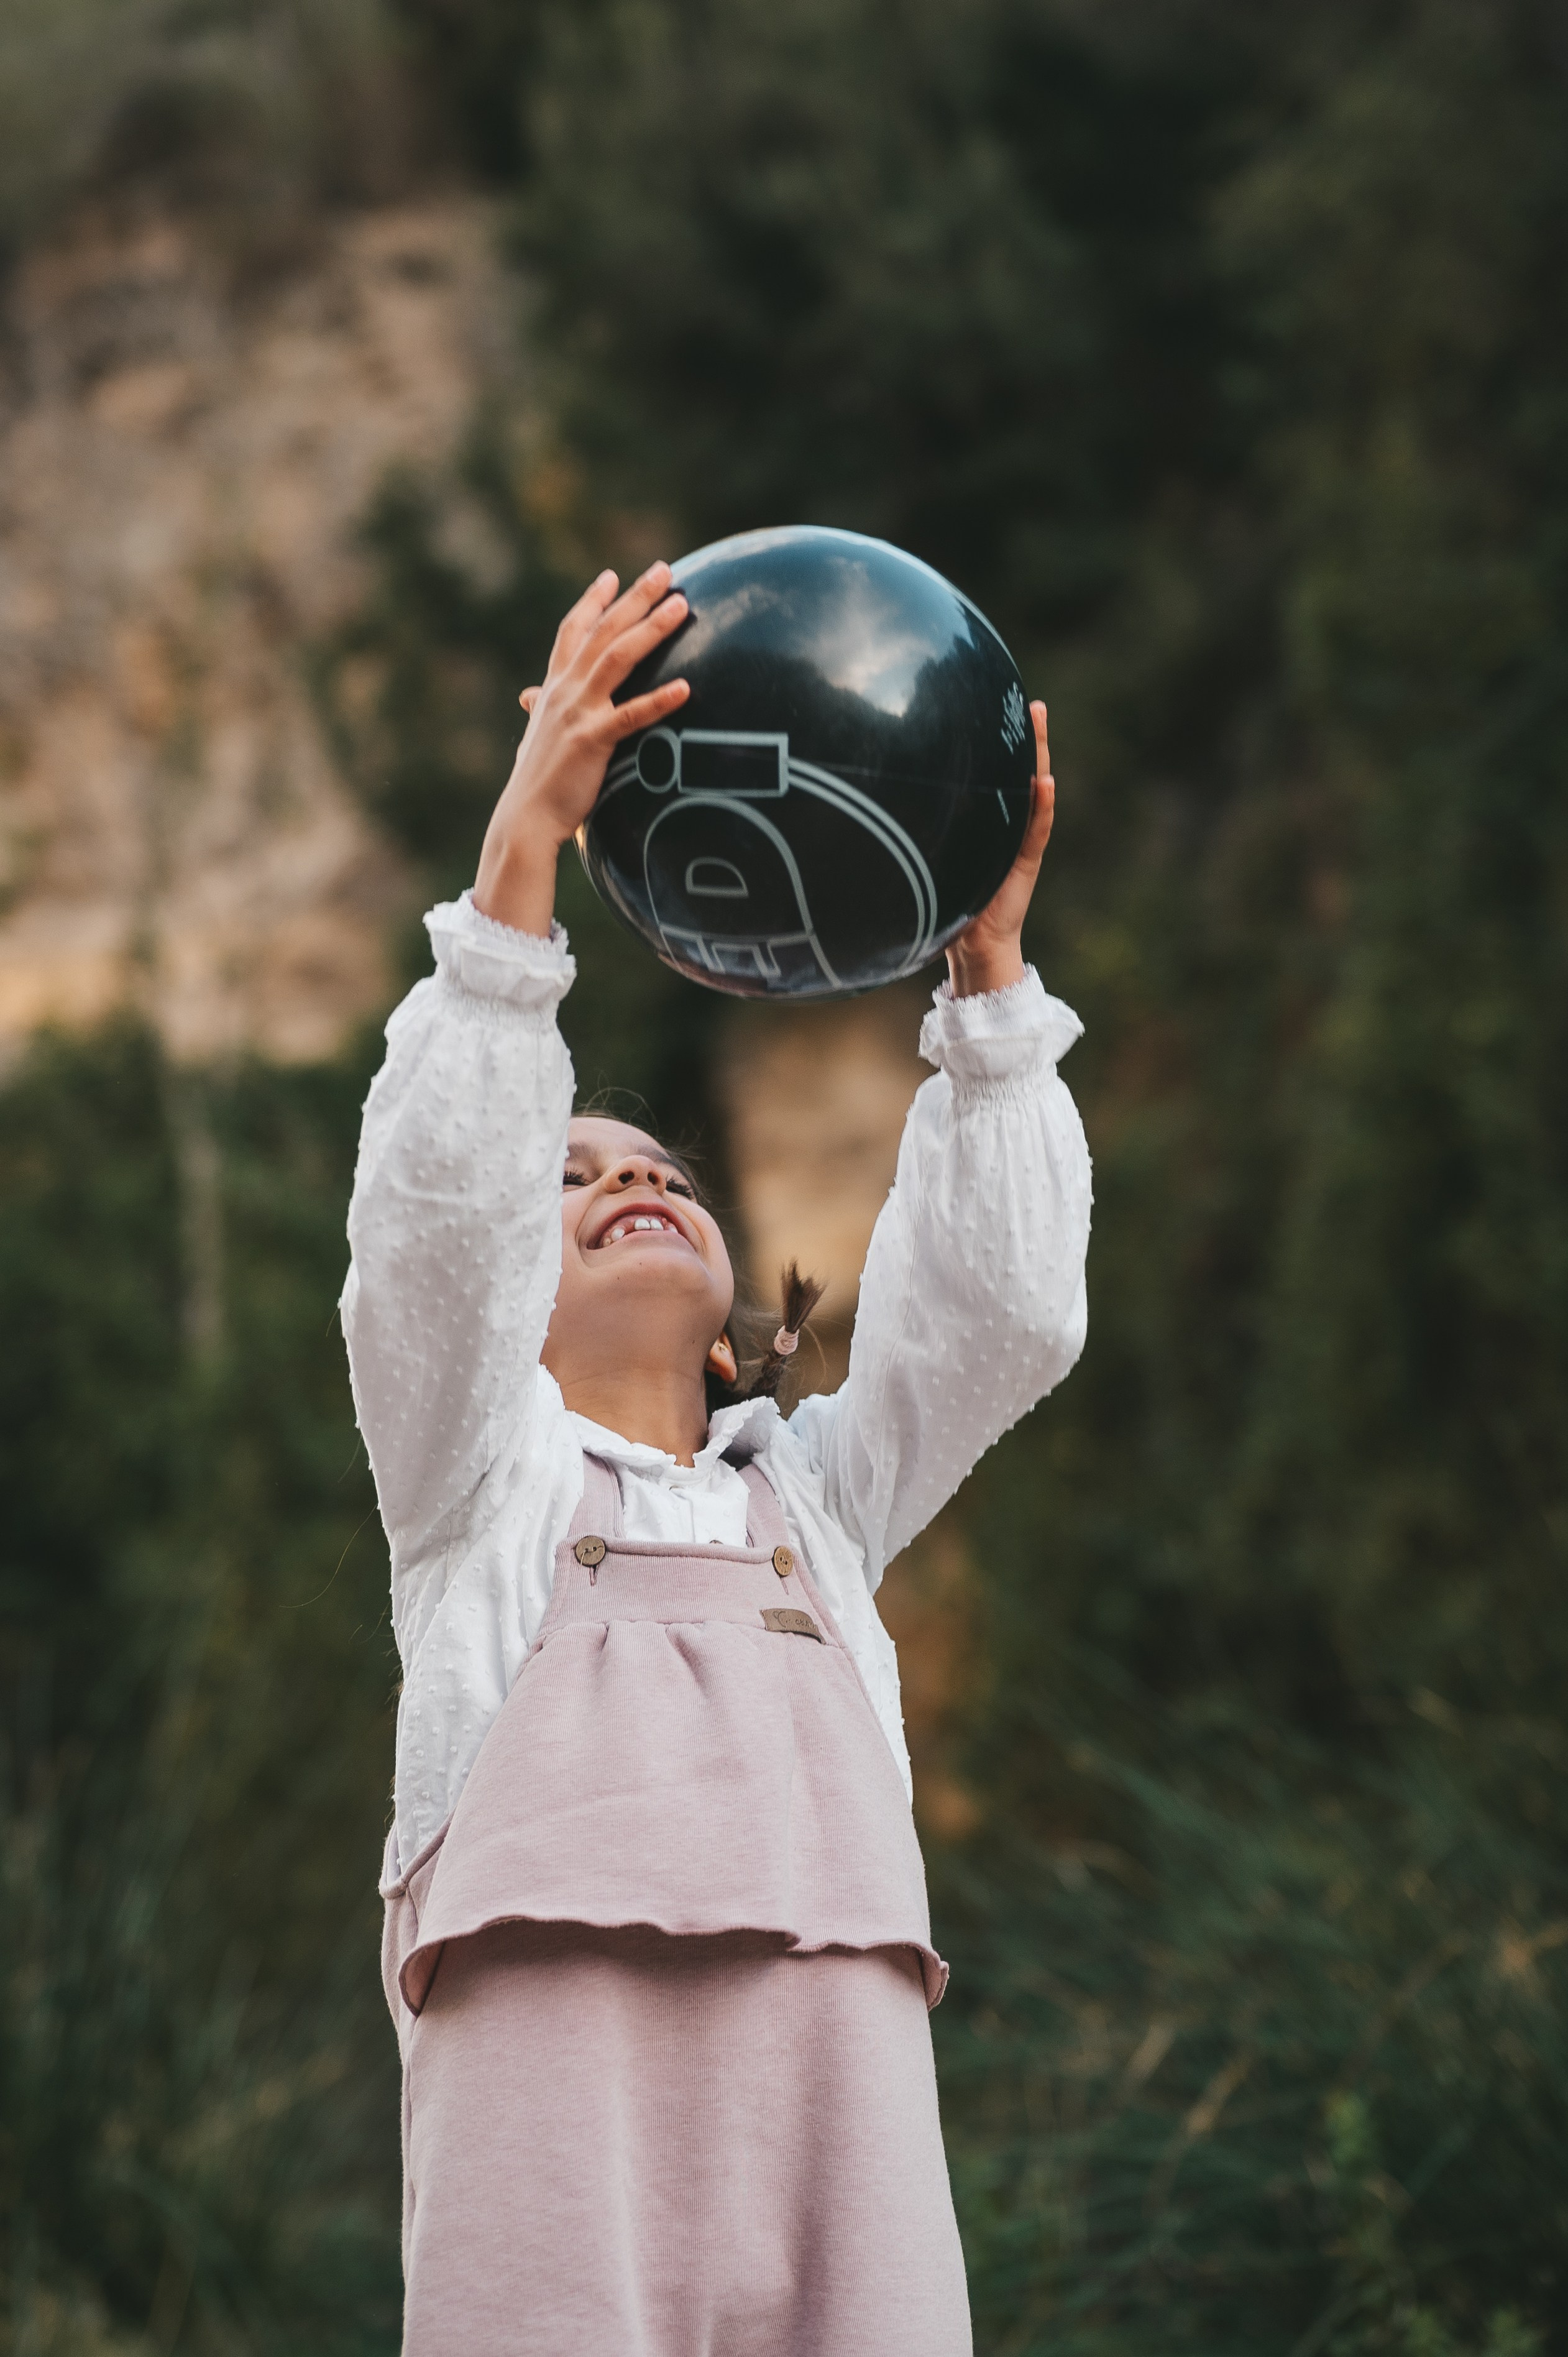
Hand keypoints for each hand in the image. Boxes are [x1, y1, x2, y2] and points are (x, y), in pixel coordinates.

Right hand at [473, 564, 690, 934]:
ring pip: (618, 658)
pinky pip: (632, 715)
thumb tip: (529, 699)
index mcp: (553, 688)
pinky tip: (687, 687)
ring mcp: (578, 713)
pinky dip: (659, 700)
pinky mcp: (592, 741)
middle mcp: (564, 691)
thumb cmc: (535, 782)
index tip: (612, 575)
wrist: (524, 819)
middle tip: (664, 569)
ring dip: (651, 628)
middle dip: (634, 597)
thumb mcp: (536, 736)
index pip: (573, 631)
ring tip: (682, 605)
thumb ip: (540, 711)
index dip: (593, 601)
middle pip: (603, 631)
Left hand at [945, 701, 1054, 997]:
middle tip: (1033, 704)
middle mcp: (1010, 822)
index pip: (998, 770)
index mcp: (991, 817)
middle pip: (1022, 770)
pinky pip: (1036, 829)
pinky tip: (1045, 782)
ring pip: (1034, 790)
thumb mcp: (937, 850)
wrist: (973, 941)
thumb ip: (928, 823)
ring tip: (1041, 723)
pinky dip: (1041, 806)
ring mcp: (1021, 839)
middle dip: (1029, 736)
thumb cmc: (947, 896)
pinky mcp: (1026, 861)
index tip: (998, 704)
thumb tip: (883, 792)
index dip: (1001, 740)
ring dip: (1039, 756)